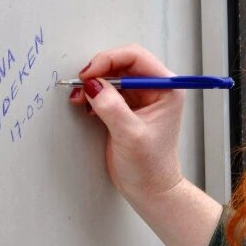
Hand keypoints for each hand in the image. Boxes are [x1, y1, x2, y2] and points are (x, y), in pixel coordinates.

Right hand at [68, 44, 184, 202]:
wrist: (149, 189)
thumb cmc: (150, 166)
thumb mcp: (130, 135)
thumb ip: (111, 107)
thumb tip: (93, 85)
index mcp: (166, 89)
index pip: (136, 57)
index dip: (110, 60)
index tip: (90, 74)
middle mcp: (154, 89)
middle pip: (122, 63)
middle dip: (99, 71)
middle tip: (81, 84)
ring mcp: (140, 97)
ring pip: (112, 76)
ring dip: (93, 84)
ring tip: (79, 97)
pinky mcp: (127, 107)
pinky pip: (107, 91)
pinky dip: (93, 94)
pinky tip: (86, 106)